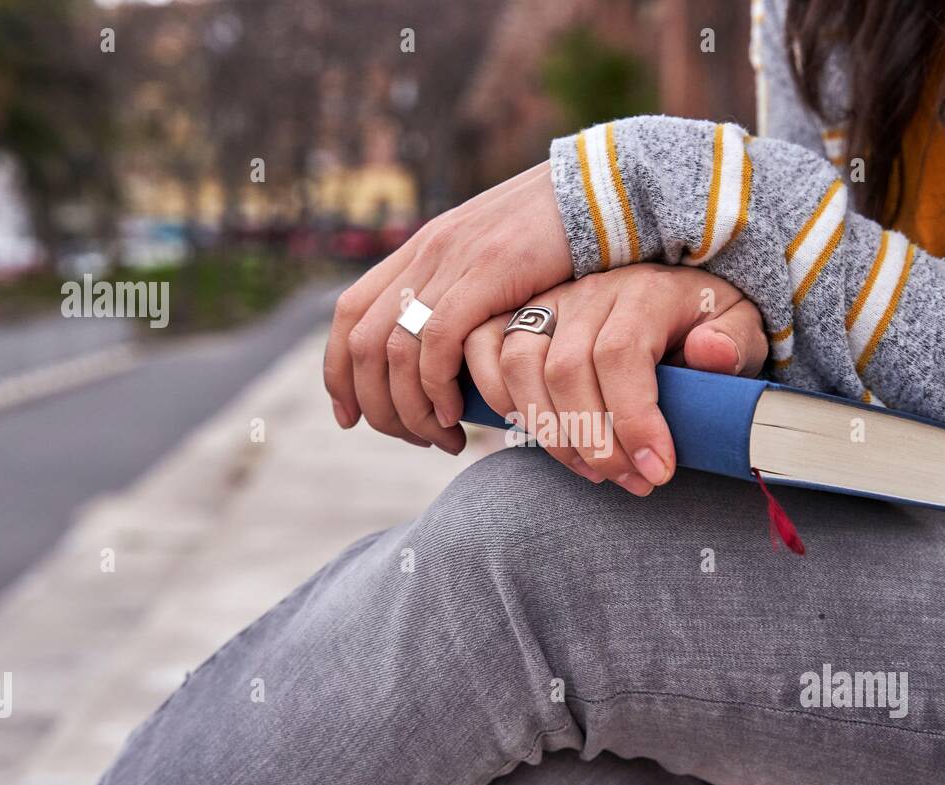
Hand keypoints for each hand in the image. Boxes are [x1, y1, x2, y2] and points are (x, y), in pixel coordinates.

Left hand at [323, 162, 571, 452]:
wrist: (606, 187)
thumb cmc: (564, 237)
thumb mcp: (497, 262)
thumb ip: (467, 295)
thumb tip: (450, 352)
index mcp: (422, 249)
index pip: (349, 314)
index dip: (339, 371)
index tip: (350, 416)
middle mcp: (426, 252)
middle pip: (362, 343)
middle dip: (375, 405)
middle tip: (412, 438)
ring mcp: (452, 260)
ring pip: (392, 350)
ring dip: (409, 408)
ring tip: (441, 437)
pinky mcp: (486, 272)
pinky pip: (437, 341)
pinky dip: (437, 387)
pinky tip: (457, 413)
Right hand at [464, 263, 764, 494]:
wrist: (680, 296)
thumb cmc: (710, 323)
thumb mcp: (743, 326)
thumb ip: (734, 341)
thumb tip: (709, 353)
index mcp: (645, 291)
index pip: (621, 354)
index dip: (633, 420)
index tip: (658, 471)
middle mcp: (590, 290)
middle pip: (566, 369)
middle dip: (595, 443)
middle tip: (631, 482)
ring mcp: (548, 302)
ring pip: (519, 365)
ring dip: (549, 432)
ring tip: (592, 471)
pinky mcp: (518, 316)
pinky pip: (483, 351)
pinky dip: (501, 402)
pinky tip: (545, 439)